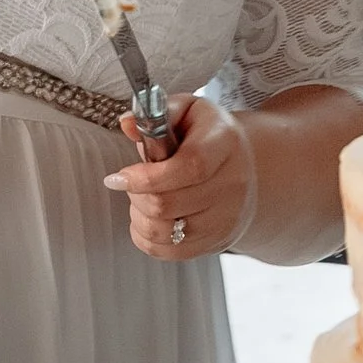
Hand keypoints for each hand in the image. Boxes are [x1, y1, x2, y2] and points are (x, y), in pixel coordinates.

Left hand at [104, 96, 254, 260]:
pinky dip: (148, 238)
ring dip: (140, 217)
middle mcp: (233, 183)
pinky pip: (171, 252)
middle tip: (129, 182)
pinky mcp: (218, 241)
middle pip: (170, 204)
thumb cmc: (206, 135)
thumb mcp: (186, 110)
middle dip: (136, 195)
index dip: (148, 177)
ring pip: (166, 233)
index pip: (189, 167)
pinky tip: (148, 219)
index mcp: (225, 143)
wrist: (242, 164)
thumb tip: (127, 124)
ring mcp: (228, 217)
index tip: (119, 177)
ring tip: (141, 199)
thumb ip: (155, 114)